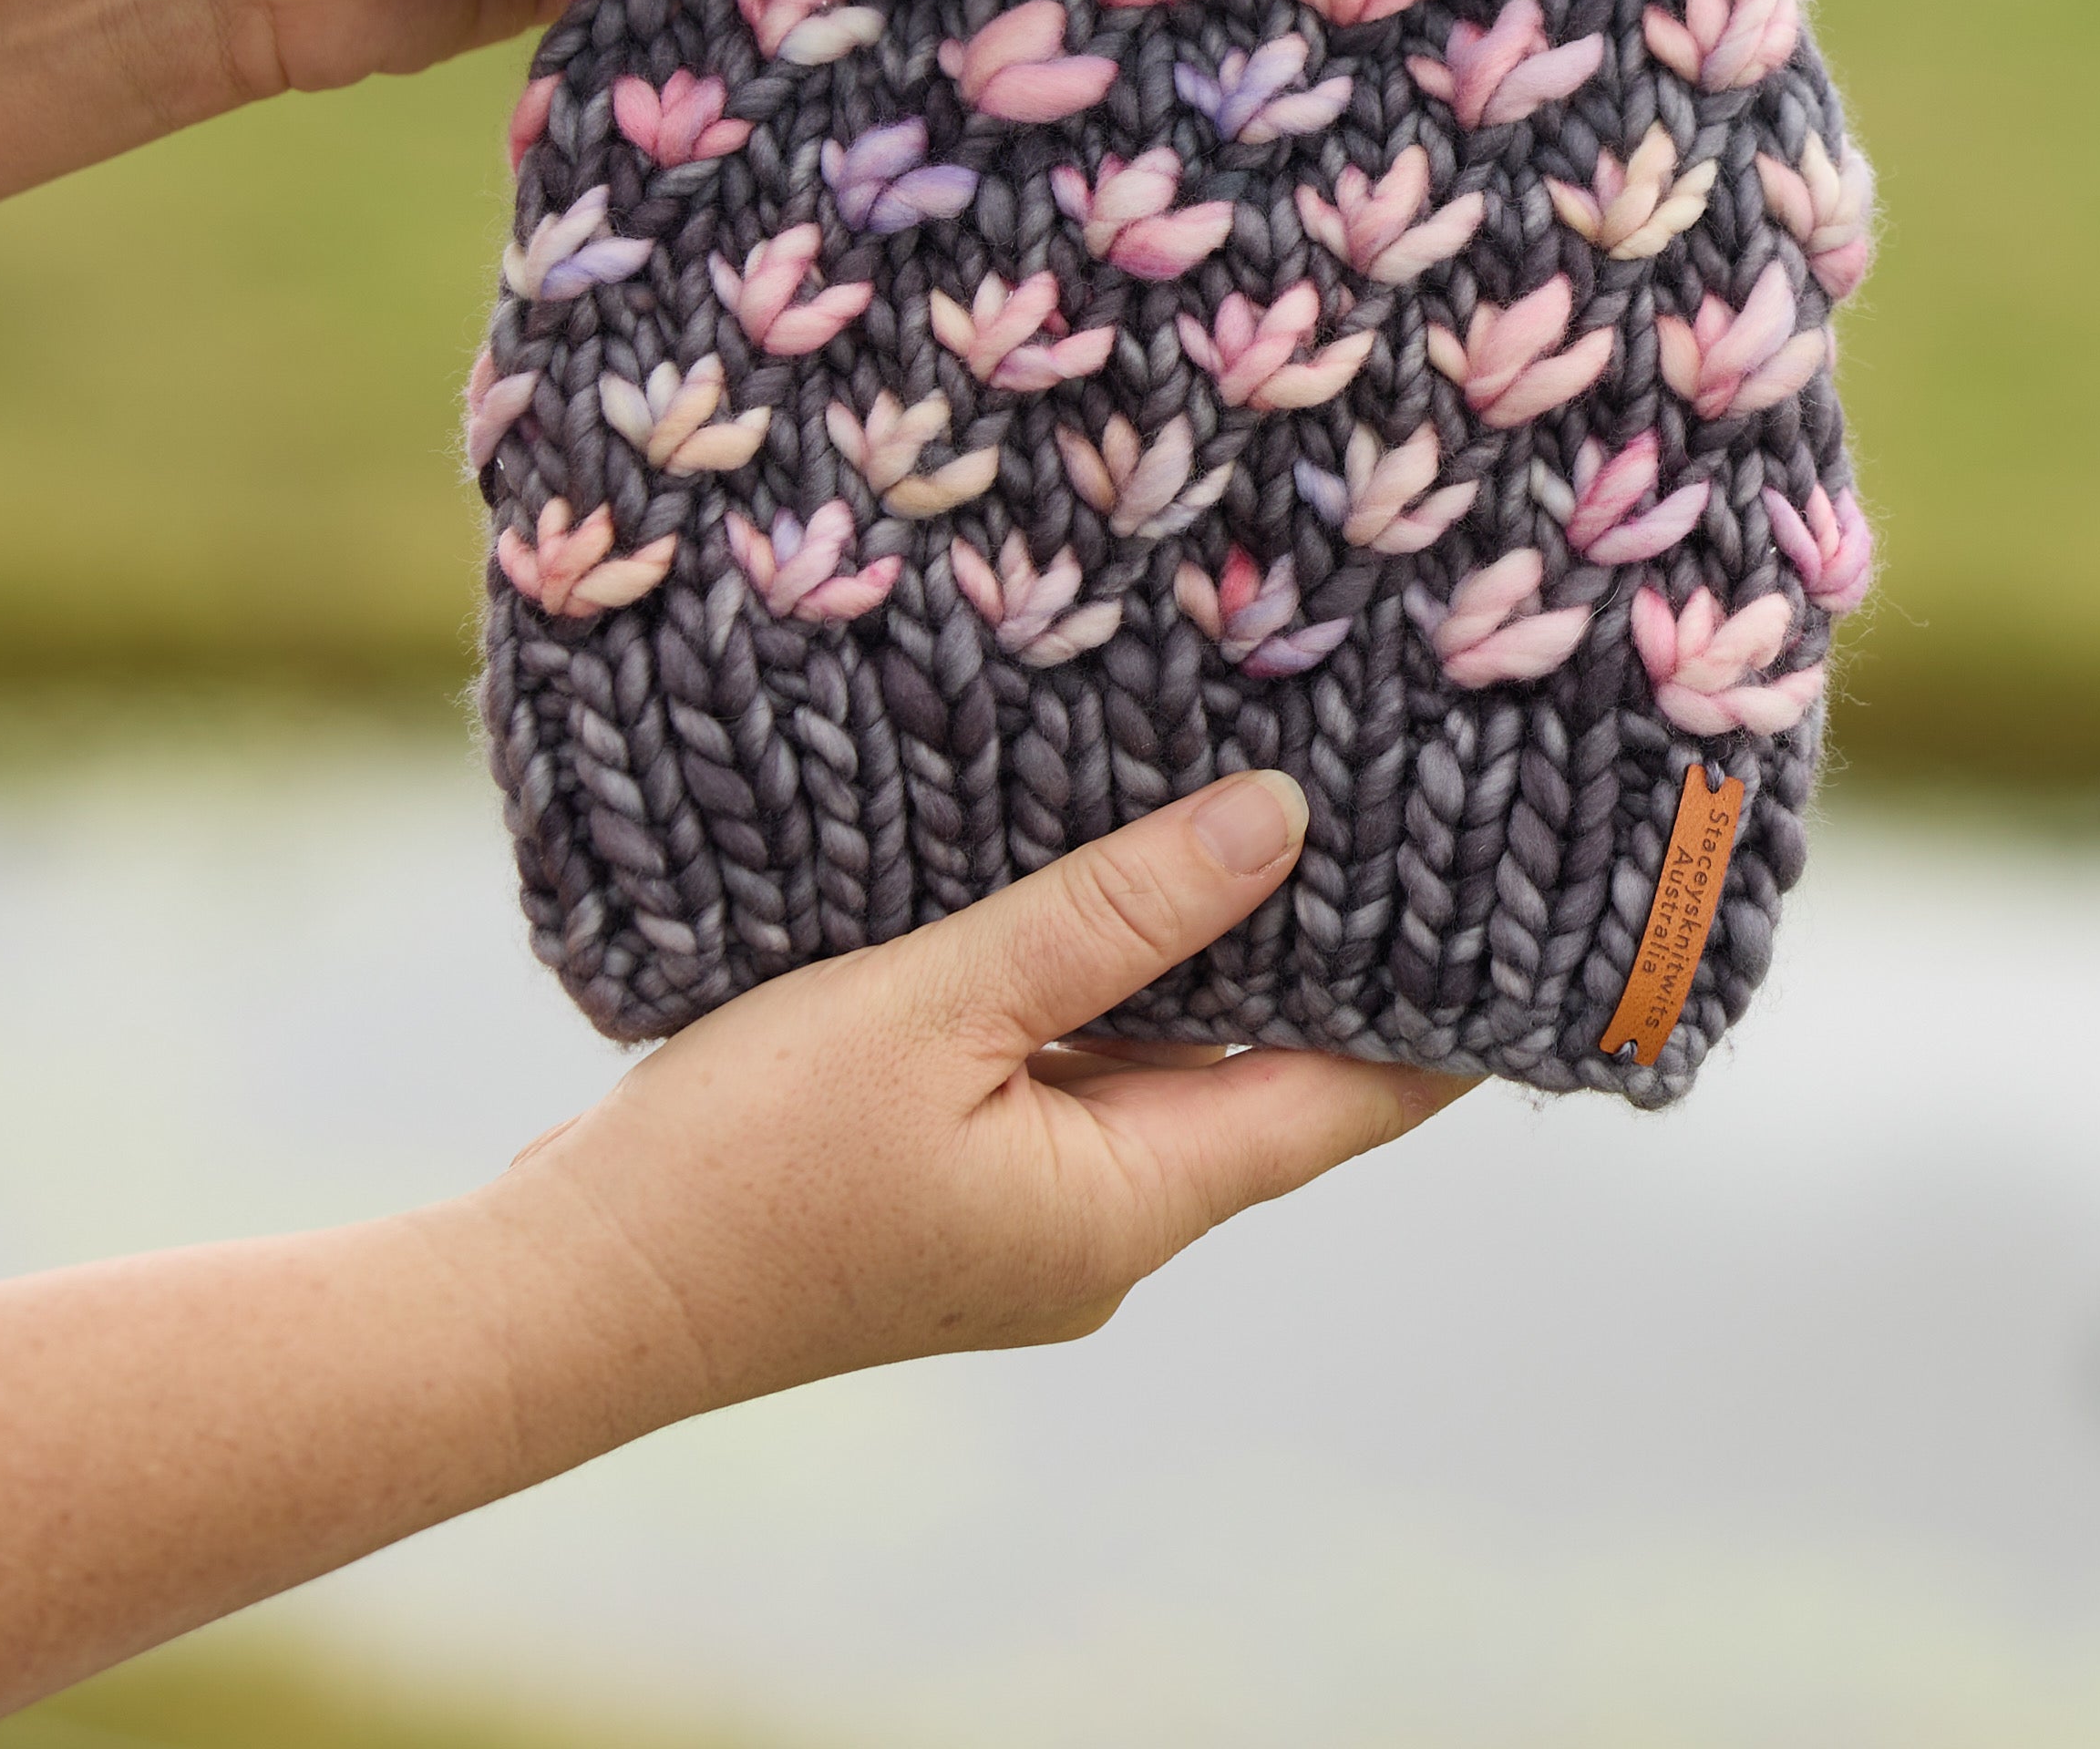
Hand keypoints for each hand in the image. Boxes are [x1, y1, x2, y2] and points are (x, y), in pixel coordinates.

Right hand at [468, 774, 1467, 1412]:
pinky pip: (1067, 1068)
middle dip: (1328, 953)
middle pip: (1267, 1076)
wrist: (567, 1294)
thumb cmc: (742, 1167)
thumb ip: (1108, 918)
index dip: (1448, 1009)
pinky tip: (1101, 876)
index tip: (1531, 909)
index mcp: (1133, 1203)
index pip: (1351, 1099)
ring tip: (1272, 805)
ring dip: (1203, 953)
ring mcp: (1027, 1211)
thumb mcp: (938, 1008)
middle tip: (1408, 809)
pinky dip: (1099, 979)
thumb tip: (1278, 827)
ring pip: (1162, 1062)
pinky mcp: (952, 1184)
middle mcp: (1105, 1225)